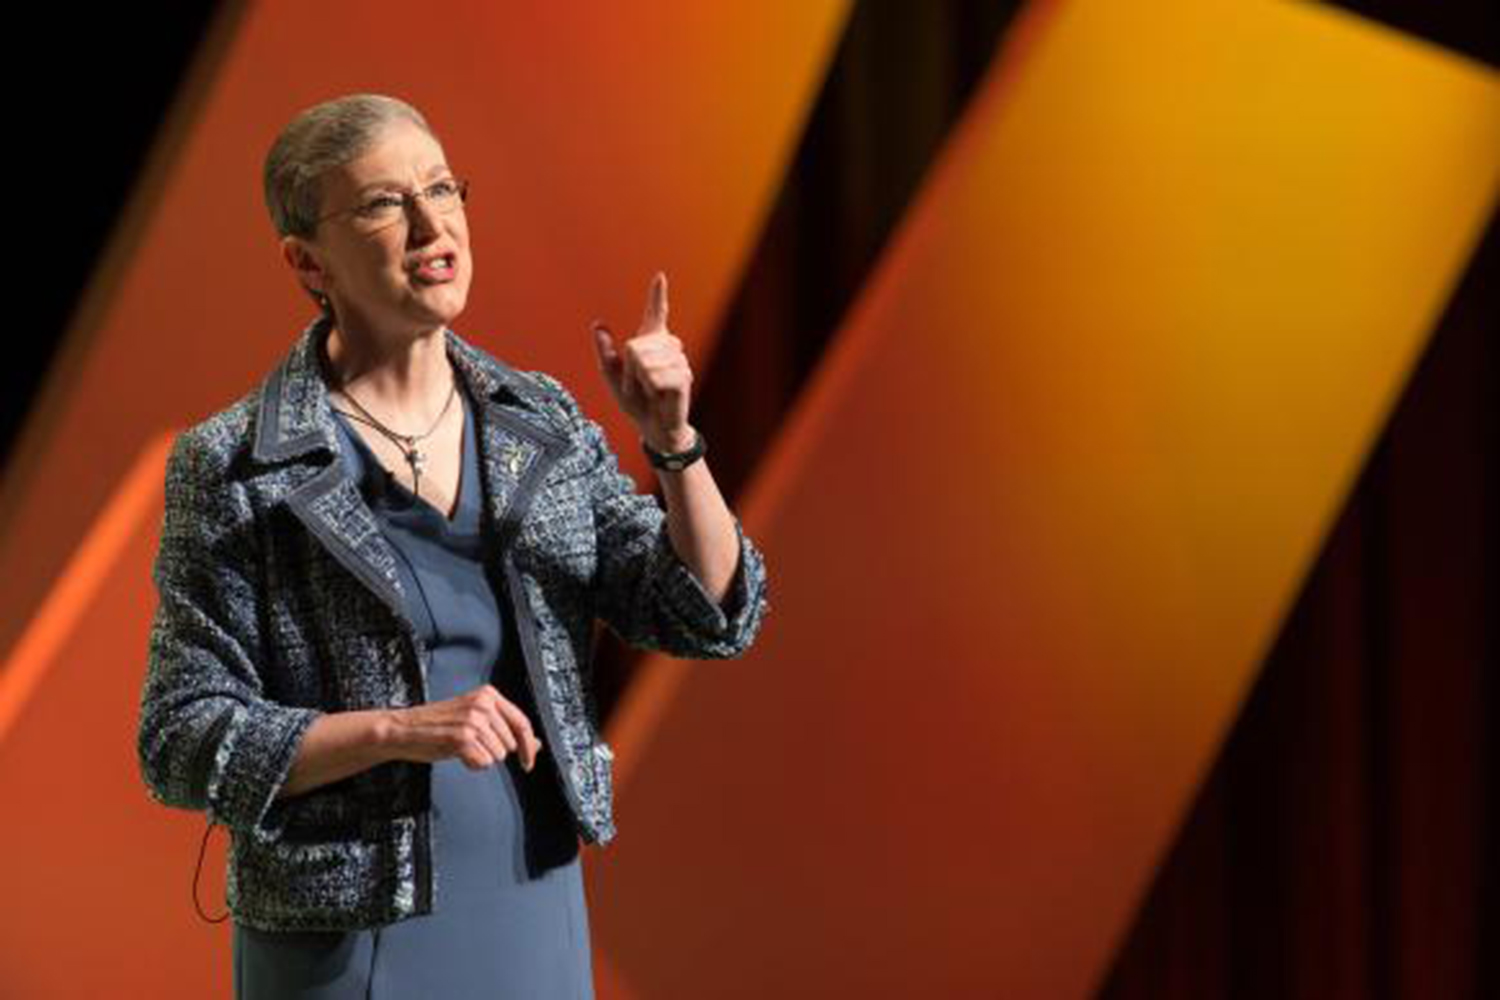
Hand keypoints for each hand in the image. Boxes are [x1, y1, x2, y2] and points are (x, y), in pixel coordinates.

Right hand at [386, 684, 542, 771]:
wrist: (403, 729)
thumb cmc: (437, 725)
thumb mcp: (475, 719)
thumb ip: (505, 728)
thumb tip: (535, 744)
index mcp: (488, 694)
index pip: (522, 723)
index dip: (529, 747)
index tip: (529, 762)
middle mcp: (483, 704)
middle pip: (510, 744)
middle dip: (494, 751)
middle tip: (470, 744)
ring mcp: (473, 720)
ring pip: (497, 756)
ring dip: (481, 757)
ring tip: (461, 746)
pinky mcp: (462, 737)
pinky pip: (483, 763)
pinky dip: (471, 764)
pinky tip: (456, 753)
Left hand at [590, 270, 695, 452]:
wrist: (653, 427)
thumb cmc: (636, 401)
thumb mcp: (612, 376)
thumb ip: (605, 352)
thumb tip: (597, 325)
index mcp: (651, 343)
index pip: (656, 313)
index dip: (657, 295)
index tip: (660, 276)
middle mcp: (668, 347)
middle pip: (636, 346)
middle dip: (630, 370)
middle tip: (639, 384)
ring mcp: (678, 361)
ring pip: (645, 361)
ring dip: (639, 381)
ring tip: (650, 390)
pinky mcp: (683, 377)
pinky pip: (655, 376)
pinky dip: (650, 388)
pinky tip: (658, 395)